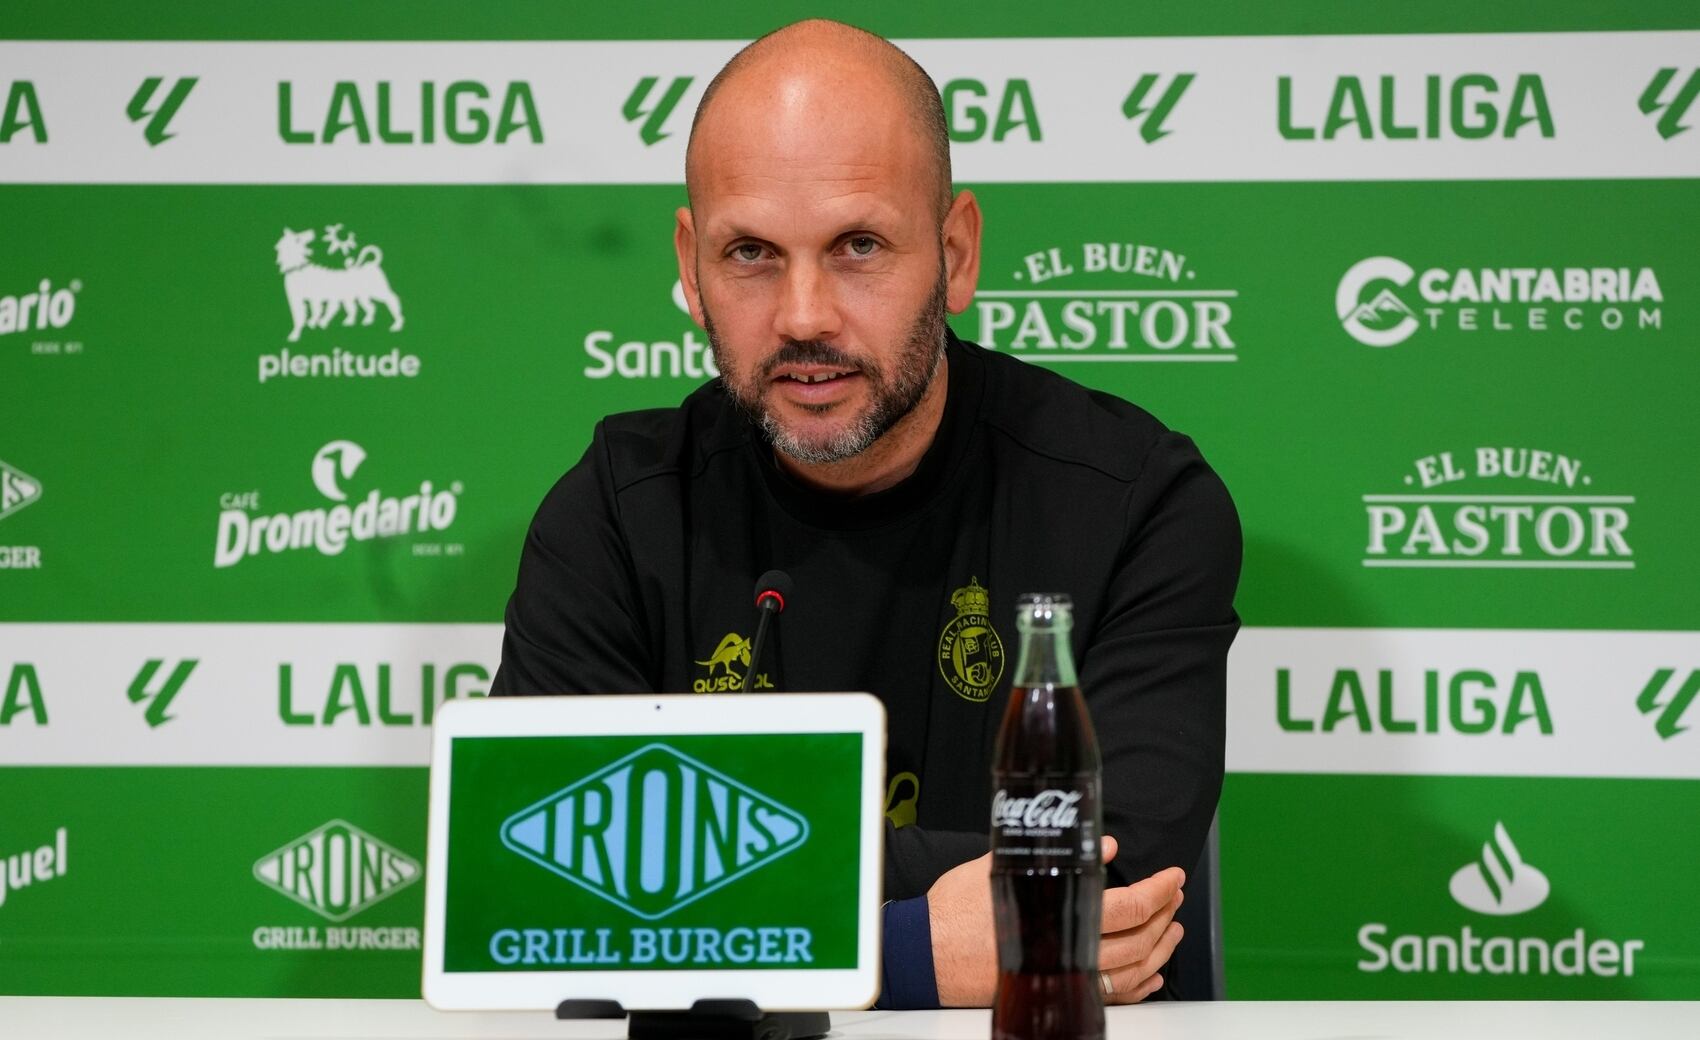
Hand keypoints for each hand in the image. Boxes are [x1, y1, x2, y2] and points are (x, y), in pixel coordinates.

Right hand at [927, 835, 1185, 1006]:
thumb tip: (1104, 846)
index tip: (1173, 877)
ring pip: (1131, 972)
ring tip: (1171, 929)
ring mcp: (1062, 976)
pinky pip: (1110, 996)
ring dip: (1159, 949)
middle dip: (1165, 915)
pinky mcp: (1054, 991)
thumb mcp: (1002, 867)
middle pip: (1138, 941)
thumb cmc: (954, 912)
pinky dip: (1138, 986)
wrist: (925, 953)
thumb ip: (1057, 853)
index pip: (1128, 907)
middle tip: (1175, 895)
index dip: (1158, 891)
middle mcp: (1065, 952)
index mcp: (1056, 917)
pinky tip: (1148, 975)